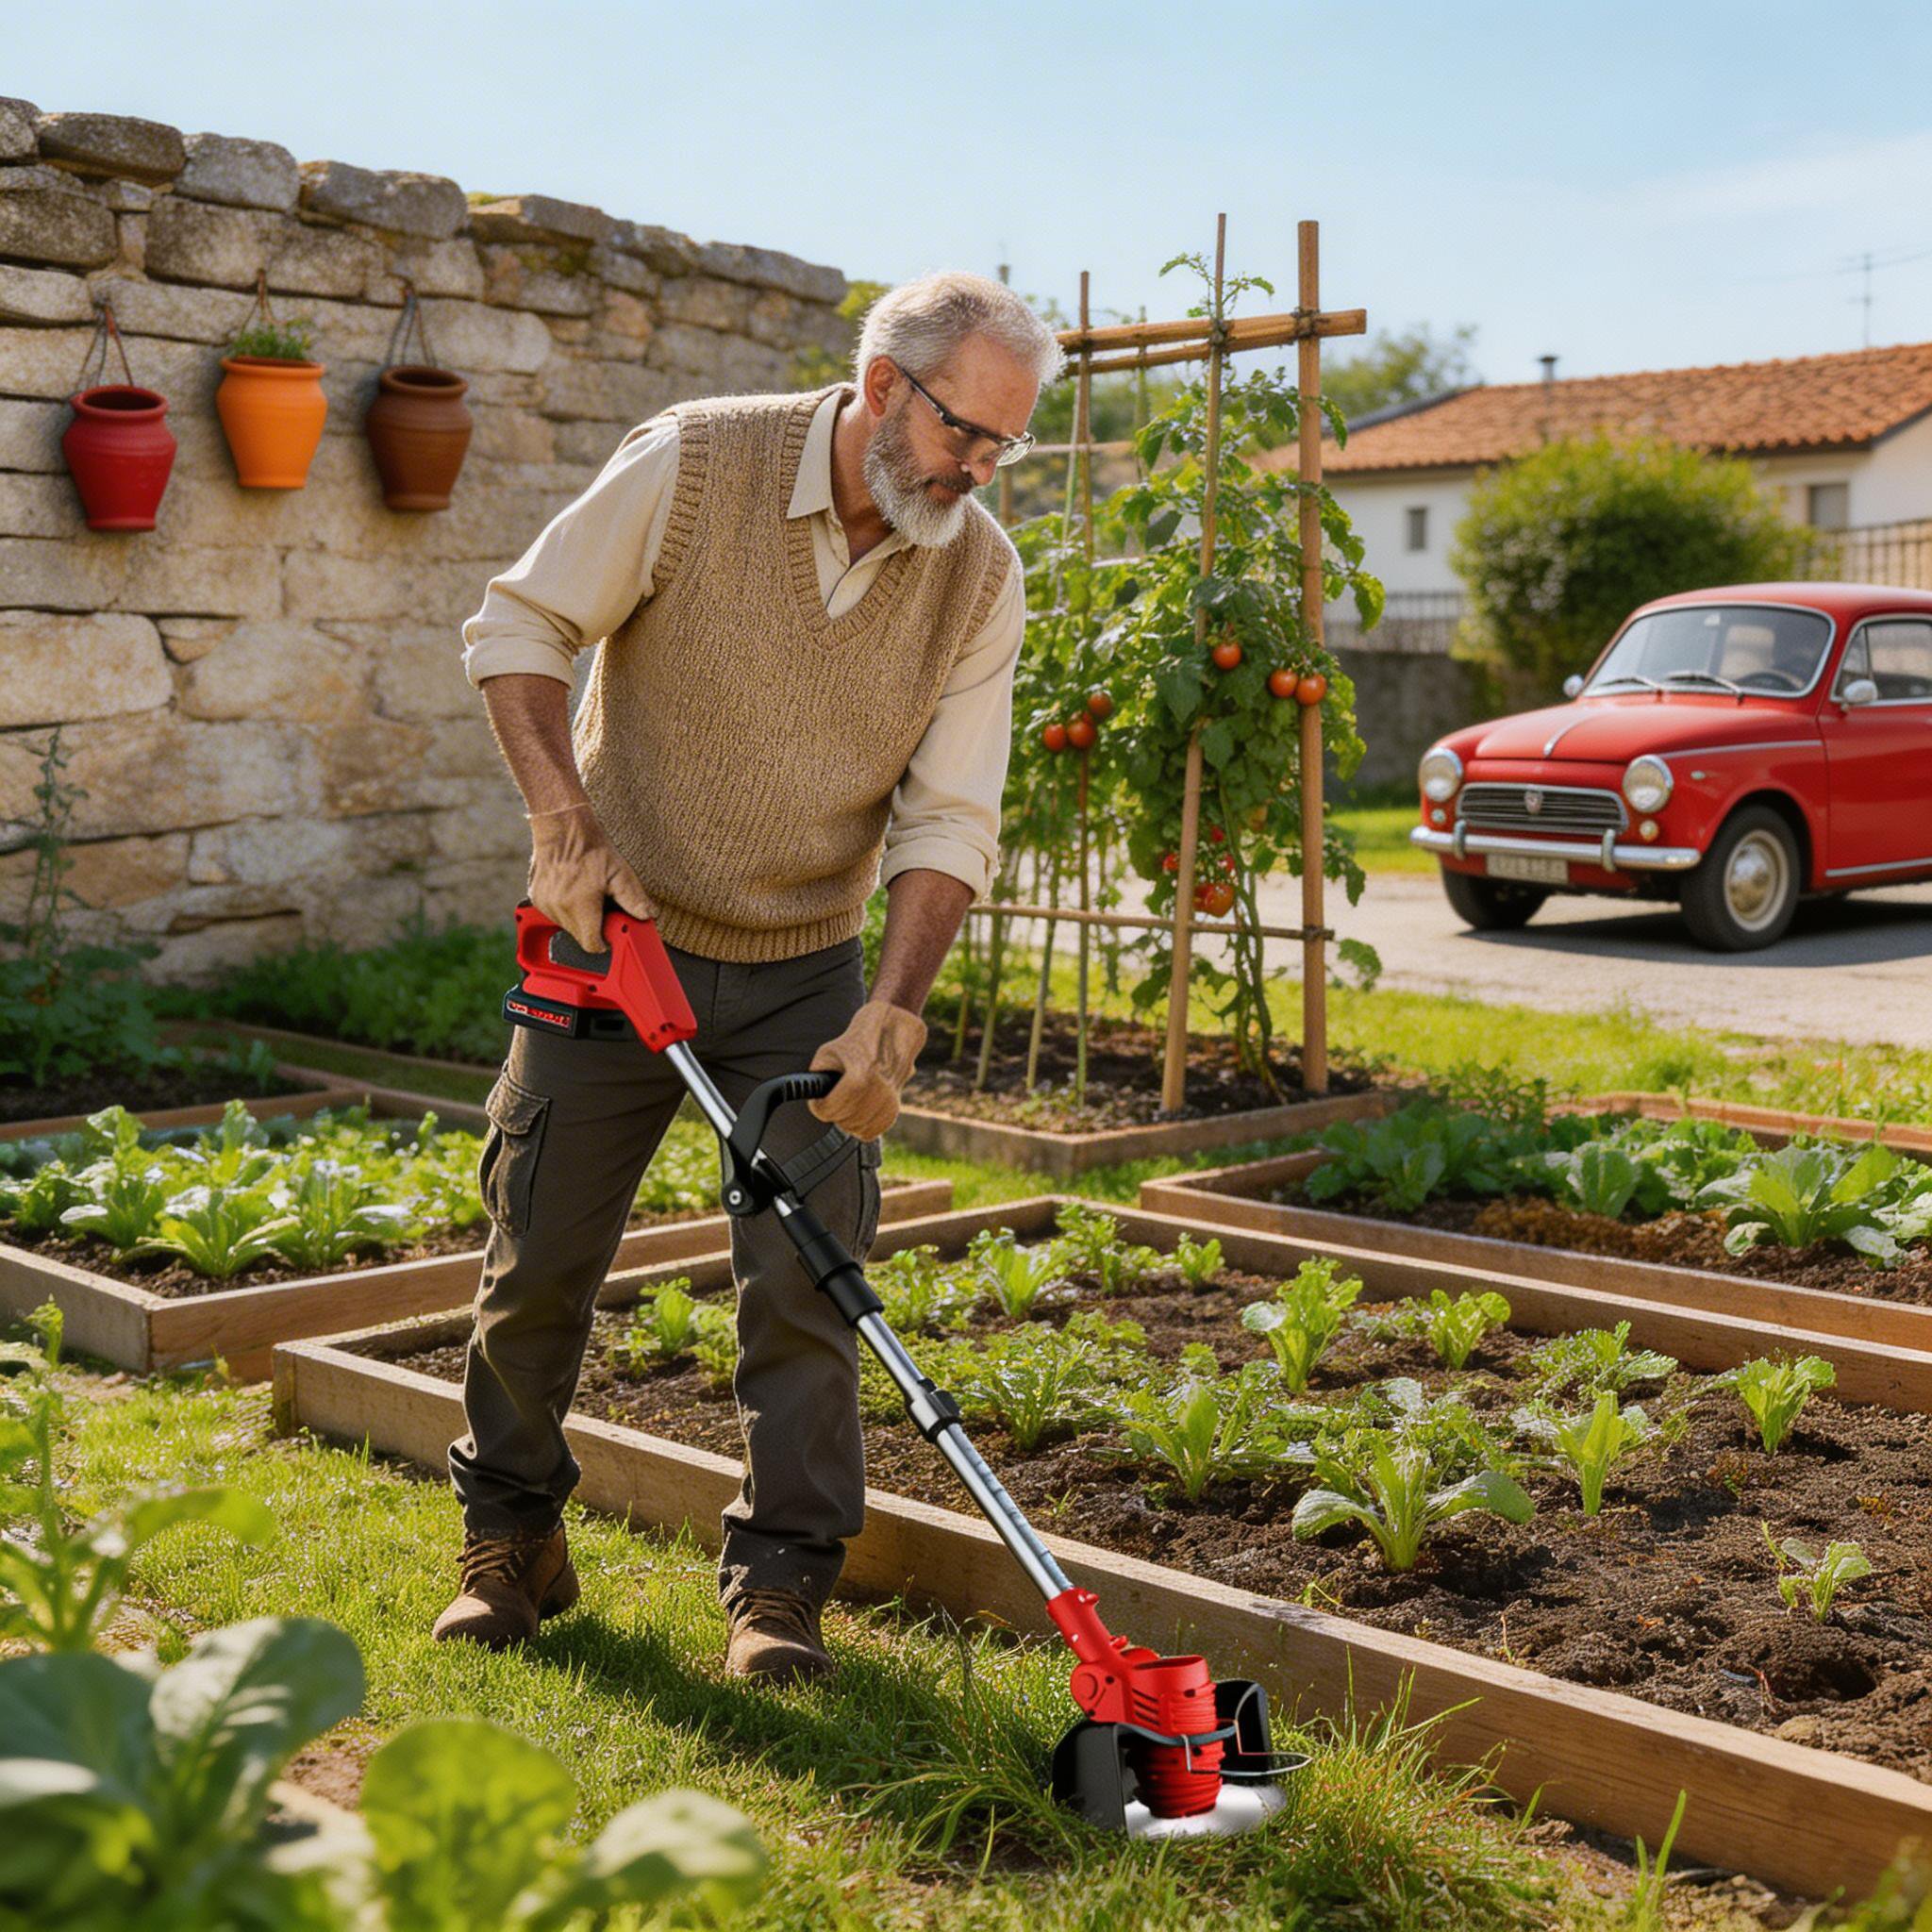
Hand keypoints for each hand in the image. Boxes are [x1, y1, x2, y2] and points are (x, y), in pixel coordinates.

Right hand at [527, 803, 658, 952]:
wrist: (562, 827)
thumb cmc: (591, 848)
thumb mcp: (620, 873)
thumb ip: (634, 899)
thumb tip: (648, 916)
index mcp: (580, 906)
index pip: (592, 944)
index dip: (604, 941)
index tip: (610, 932)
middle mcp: (559, 908)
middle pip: (580, 936)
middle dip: (594, 926)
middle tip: (602, 905)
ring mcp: (544, 904)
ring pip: (567, 926)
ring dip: (579, 917)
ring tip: (586, 893)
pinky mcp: (536, 898)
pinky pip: (554, 913)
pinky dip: (565, 908)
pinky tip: (573, 890)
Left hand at [807, 999, 927, 1140]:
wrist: (890, 1034)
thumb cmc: (857, 1042)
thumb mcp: (828, 1052)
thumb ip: (816, 1075)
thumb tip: (811, 1094)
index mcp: (858, 1079)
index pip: (827, 1110)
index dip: (817, 1106)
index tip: (818, 1101)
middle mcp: (877, 1094)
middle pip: (842, 1121)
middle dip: (833, 1112)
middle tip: (831, 1099)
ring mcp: (888, 1102)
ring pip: (857, 1129)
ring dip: (847, 1120)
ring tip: (844, 1103)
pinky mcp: (895, 1109)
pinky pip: (872, 1131)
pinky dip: (862, 1126)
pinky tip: (857, 1112)